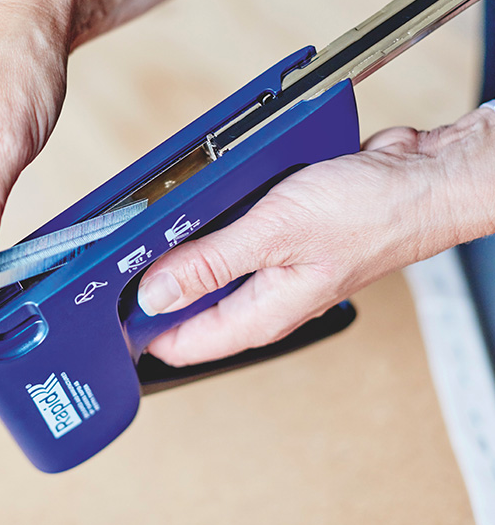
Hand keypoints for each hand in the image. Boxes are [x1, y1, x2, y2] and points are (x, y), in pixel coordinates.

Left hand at [139, 109, 494, 365]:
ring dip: (180, 254)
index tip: (106, 309)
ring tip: (150, 229)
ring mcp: (271, 268)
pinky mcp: (279, 238)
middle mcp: (264, 297)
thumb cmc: (368, 213)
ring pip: (208, 272)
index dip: (141, 331)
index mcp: (261, 312)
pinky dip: (208, 228)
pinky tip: (193, 208)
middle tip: (119, 259)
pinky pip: (229, 241)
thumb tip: (156, 293)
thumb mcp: (274, 234)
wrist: (417, 181)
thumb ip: (211, 265)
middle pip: (191, 308)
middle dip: (153, 289)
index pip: (184, 343)